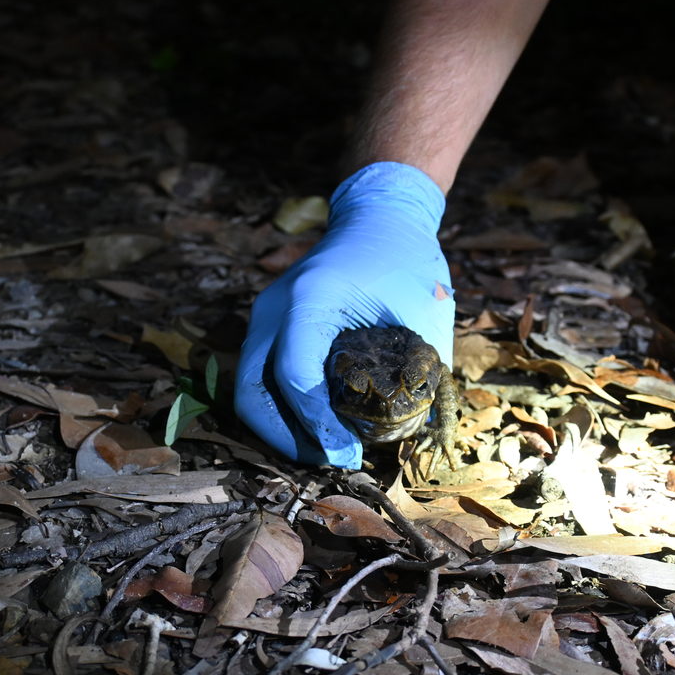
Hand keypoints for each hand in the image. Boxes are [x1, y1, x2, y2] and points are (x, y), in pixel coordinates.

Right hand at [235, 162, 454, 467]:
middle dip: (286, 437)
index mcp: (311, 296)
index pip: (294, 375)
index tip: (347, 454)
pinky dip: (280, 408)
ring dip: (279, 427)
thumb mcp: (426, 312)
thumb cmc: (406, 258)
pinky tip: (315, 427)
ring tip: (324, 450)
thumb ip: (425, 370)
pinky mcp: (268, 325)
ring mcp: (264, 315)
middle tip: (329, 460)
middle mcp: (275, 306)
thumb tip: (422, 434)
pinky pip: (260, 377)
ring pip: (248, 388)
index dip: (316, 424)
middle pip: (252, 390)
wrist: (379, 214)